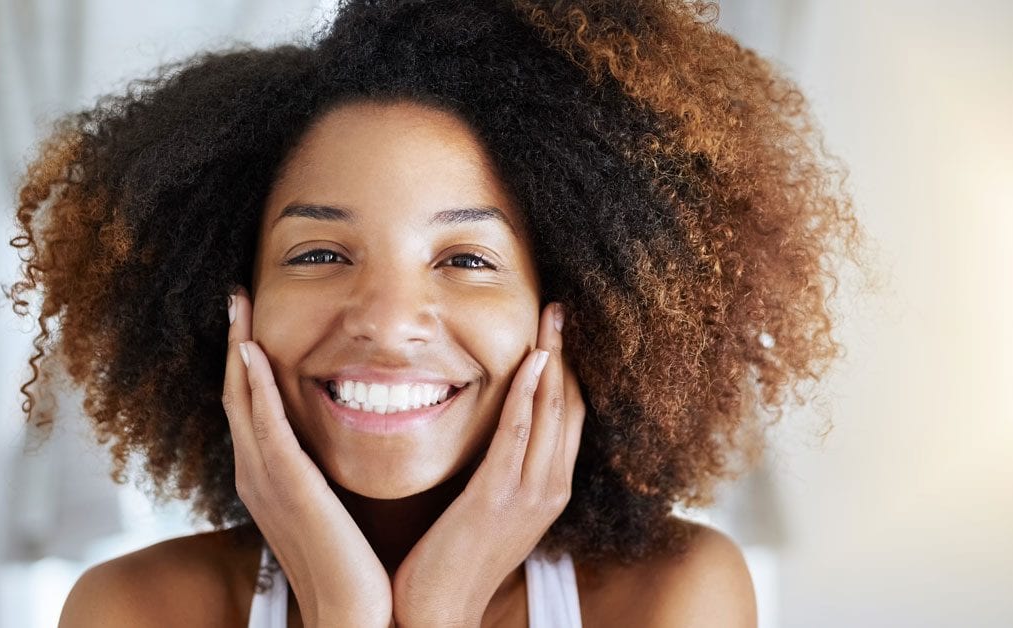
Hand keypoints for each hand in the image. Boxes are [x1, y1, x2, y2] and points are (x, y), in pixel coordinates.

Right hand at [223, 287, 392, 627]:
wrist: (353, 612)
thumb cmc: (351, 564)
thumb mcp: (331, 505)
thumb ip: (324, 472)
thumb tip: (338, 442)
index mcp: (268, 477)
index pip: (249, 404)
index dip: (244, 359)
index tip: (250, 318)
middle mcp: (257, 473)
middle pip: (234, 393)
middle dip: (233, 342)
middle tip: (235, 296)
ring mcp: (266, 479)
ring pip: (241, 400)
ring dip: (237, 349)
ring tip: (238, 306)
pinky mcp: (287, 485)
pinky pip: (265, 427)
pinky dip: (254, 388)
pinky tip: (252, 353)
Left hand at [391, 302, 585, 626]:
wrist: (440, 611)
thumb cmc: (456, 561)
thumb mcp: (493, 511)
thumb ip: (504, 472)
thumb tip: (496, 435)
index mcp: (552, 490)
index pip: (572, 417)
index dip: (569, 370)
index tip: (559, 332)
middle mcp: (551, 488)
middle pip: (571, 406)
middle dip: (568, 354)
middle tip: (560, 310)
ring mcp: (530, 493)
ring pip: (553, 412)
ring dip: (553, 359)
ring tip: (551, 318)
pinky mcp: (497, 497)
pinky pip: (520, 433)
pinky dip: (529, 393)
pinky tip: (531, 360)